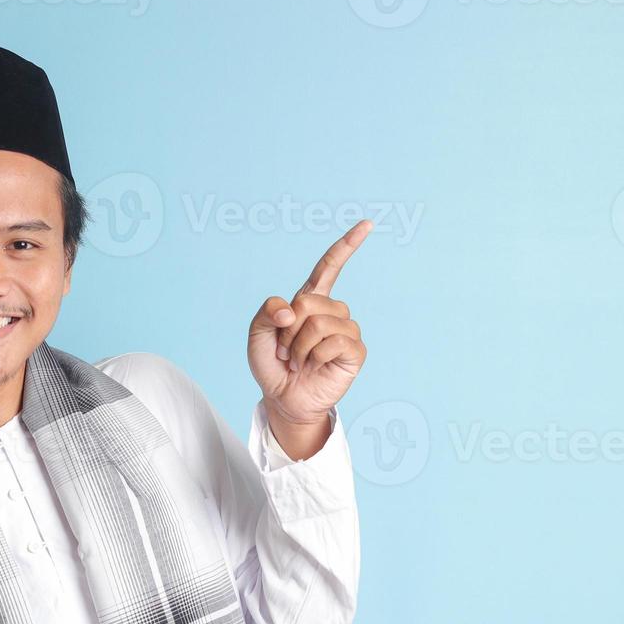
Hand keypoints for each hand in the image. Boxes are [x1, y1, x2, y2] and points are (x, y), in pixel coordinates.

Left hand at [248, 220, 371, 445]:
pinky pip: (335, 341)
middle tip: (286, 350)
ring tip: (299, 360)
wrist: (283, 399)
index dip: (347, 246)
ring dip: (300, 346)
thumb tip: (293, 309)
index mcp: (310, 301)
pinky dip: (316, 356)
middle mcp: (332, 312)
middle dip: (289, 329)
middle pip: (310, 301)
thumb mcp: (257, 334)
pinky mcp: (355, 352)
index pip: (329, 267)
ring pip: (320, 323)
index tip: (367, 225)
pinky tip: (315, 366)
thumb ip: (267, 311)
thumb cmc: (272, 365)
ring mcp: (346, 331)